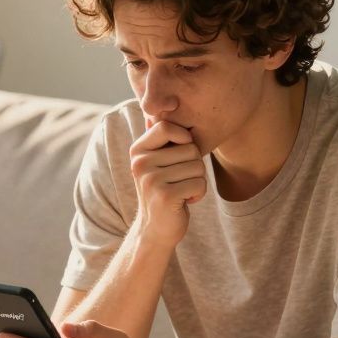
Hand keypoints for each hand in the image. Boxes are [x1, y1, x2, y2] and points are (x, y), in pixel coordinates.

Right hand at [129, 118, 206, 248]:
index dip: (184, 137)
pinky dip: (199, 194)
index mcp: (137, 151)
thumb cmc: (163, 191)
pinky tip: (185, 201)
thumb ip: (157, 139)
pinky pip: (199, 183)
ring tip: (182, 190)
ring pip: (197, 166)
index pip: (166, 126)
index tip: (183, 153)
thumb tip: (156, 108)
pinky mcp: (165, 196)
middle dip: (195, 165)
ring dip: (198, 181)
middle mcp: (140, 163)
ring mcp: (151, 179)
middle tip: (181, 180)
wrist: (155, 229)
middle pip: (189, 148)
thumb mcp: (157, 162)